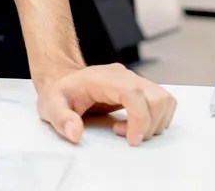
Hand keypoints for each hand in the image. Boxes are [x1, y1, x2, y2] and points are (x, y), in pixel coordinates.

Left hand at [36, 63, 176, 145]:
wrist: (64, 81)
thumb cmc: (59, 93)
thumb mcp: (51, 106)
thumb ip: (61, 119)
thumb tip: (75, 133)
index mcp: (103, 78)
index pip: (133, 92)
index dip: (139, 118)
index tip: (132, 139)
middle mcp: (123, 75)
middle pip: (155, 97)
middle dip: (148, 125)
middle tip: (124, 135)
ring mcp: (134, 80)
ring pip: (164, 100)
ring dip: (154, 122)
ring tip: (128, 129)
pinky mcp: (141, 88)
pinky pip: (163, 102)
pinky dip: (157, 118)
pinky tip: (135, 124)